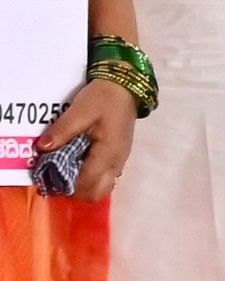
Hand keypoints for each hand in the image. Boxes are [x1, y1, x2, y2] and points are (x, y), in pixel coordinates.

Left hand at [39, 74, 132, 198]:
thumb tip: (43, 148)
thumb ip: (62, 131)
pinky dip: (91, 178)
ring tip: (68, 170)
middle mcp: (116, 162)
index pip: (87, 184)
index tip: (49, 177)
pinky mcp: (118, 156)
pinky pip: (105, 178)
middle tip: (59, 176)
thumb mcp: (80, 111)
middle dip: (75, 190)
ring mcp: (120, 160)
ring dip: (83, 185)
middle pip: (96, 193)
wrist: (125, 87)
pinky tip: (79, 162)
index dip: (66, 186)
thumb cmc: (104, 99)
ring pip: (102, 188)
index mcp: (108, 153)